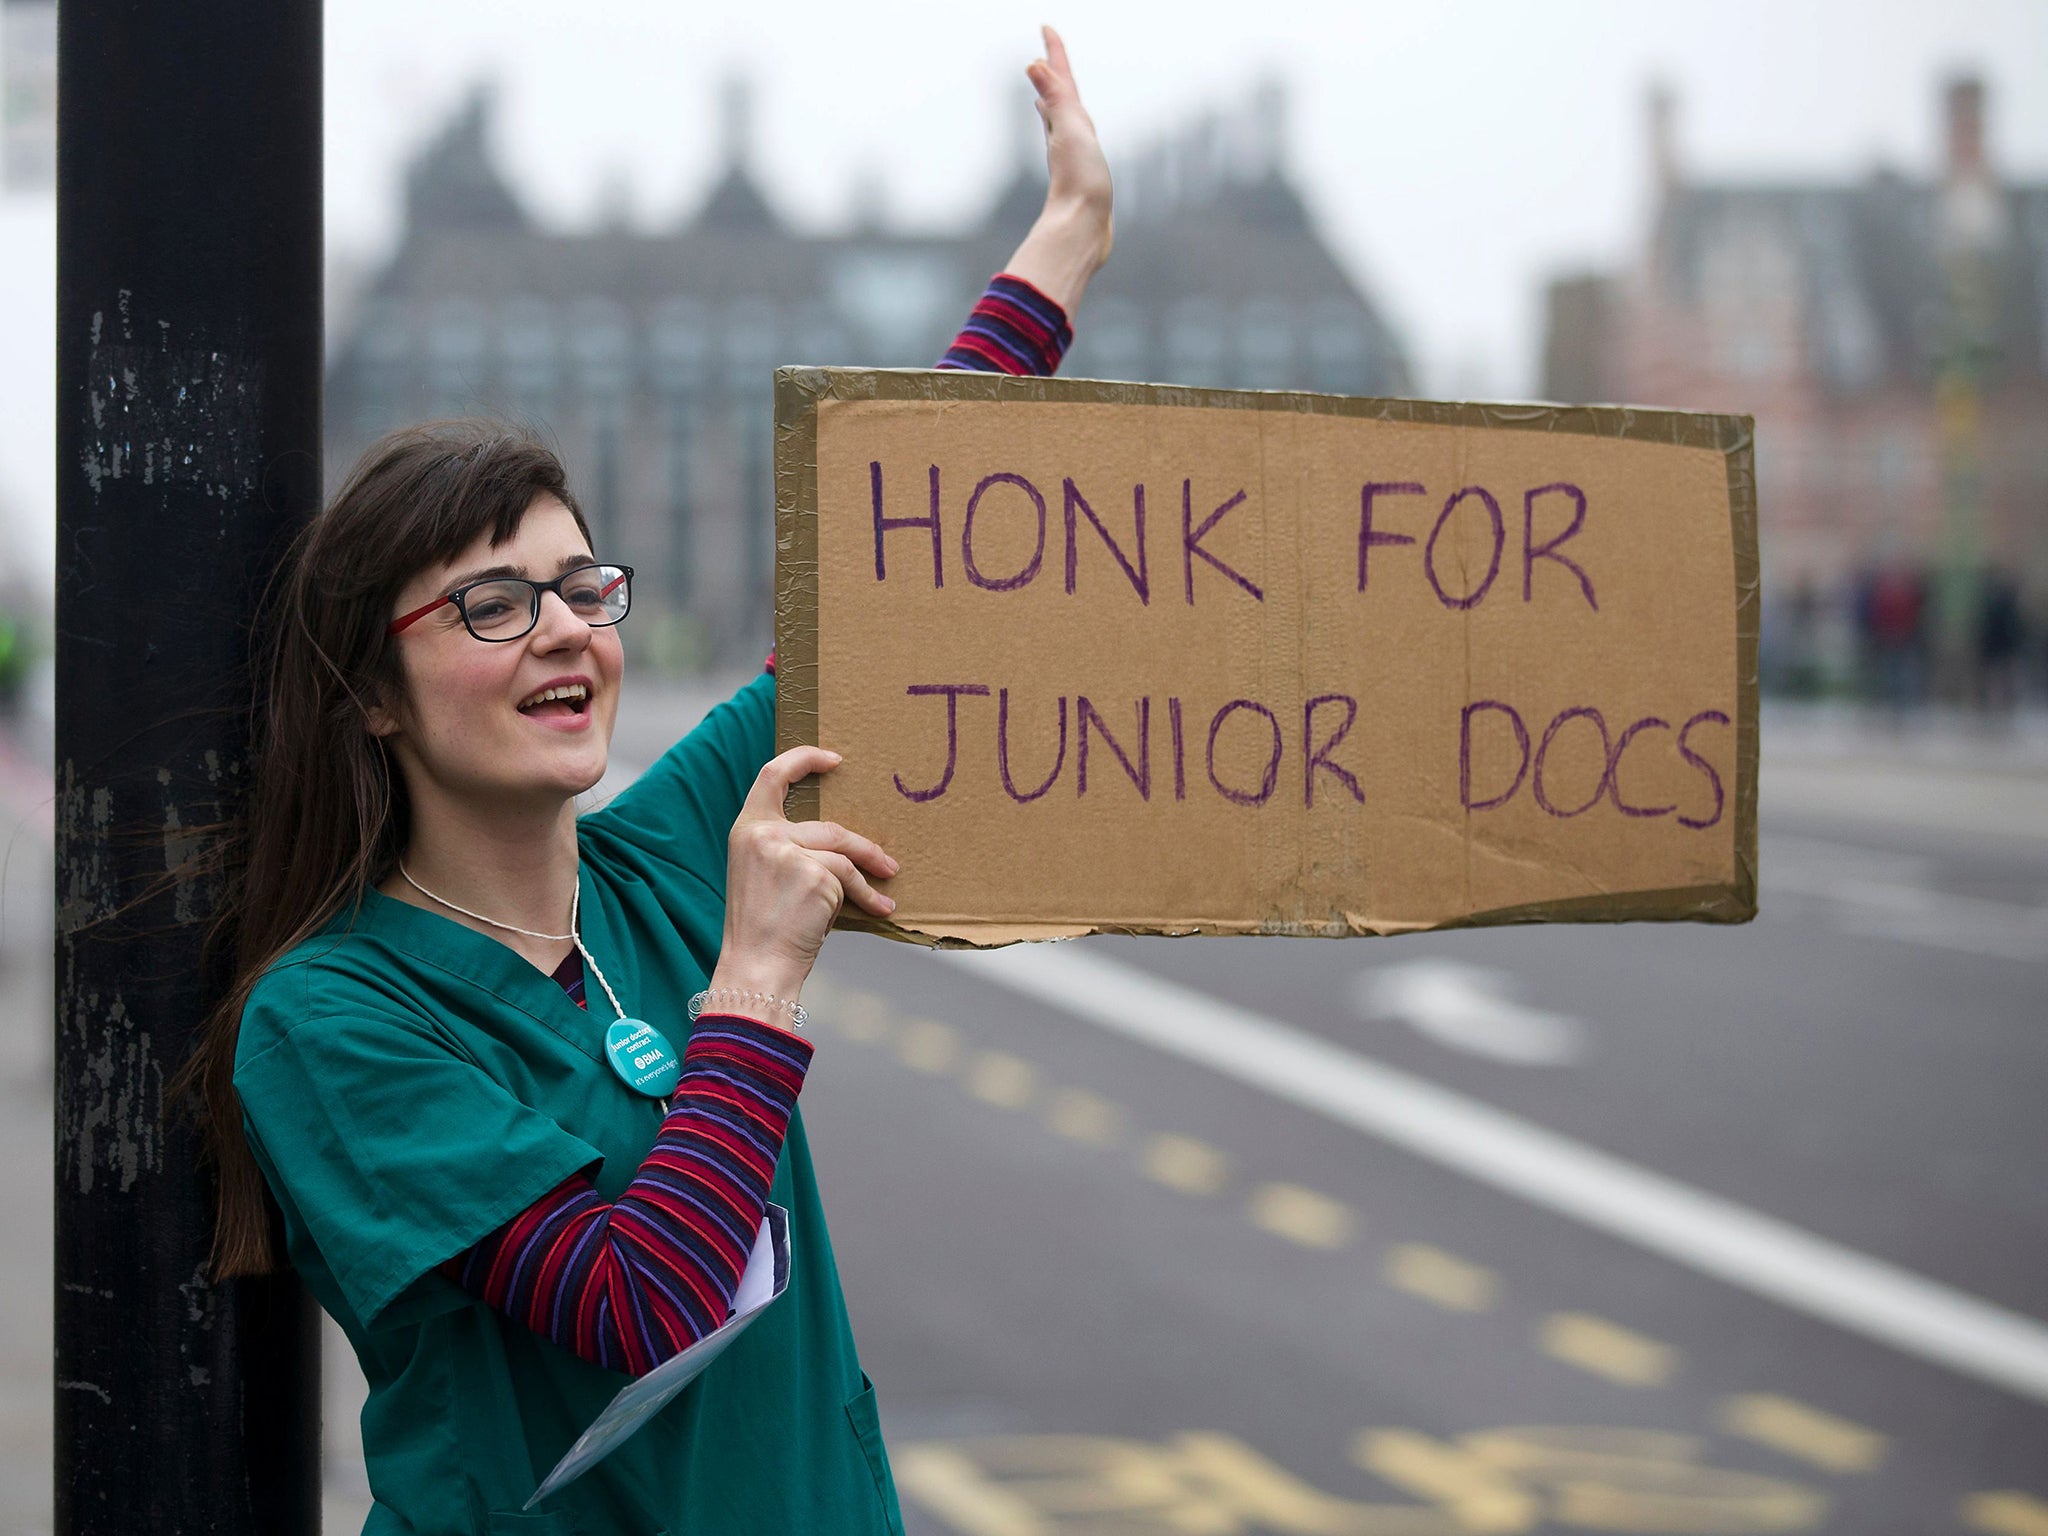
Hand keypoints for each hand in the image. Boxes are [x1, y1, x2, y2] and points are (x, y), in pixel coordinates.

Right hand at [711, 746, 896, 1010]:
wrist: (757, 964)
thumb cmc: (762, 928)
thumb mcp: (763, 875)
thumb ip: (786, 849)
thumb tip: (835, 840)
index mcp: (745, 830)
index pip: (771, 776)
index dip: (804, 760)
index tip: (834, 759)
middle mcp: (763, 835)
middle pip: (827, 826)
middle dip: (862, 845)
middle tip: (886, 860)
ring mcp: (787, 852)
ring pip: (842, 850)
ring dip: (869, 870)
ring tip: (887, 885)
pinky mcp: (813, 873)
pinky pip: (849, 878)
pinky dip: (867, 895)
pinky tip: (879, 908)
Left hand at [1003, 25, 1113, 314]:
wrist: (1082, 228)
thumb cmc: (1079, 182)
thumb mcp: (1068, 132)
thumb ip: (1056, 98)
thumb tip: (1034, 66)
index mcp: (1065, 122)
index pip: (1058, 79)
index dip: (1054, 53)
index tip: (1045, 27)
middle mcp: (1065, 134)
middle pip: (1058, 94)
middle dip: (1054, 70)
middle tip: (1047, 52)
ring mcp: (1072, 154)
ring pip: (1062, 115)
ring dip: (1057, 97)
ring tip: (1050, 85)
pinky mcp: (1081, 172)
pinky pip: (1073, 139)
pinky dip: (1066, 126)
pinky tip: (1064, 132)